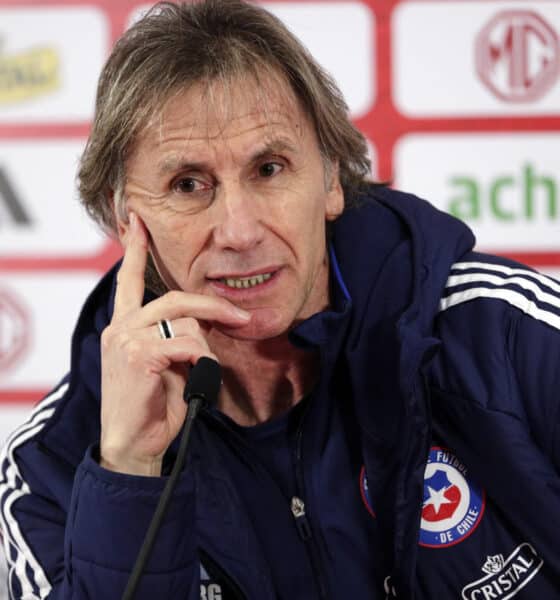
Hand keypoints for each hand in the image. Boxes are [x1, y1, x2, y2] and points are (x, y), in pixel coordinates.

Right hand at [99, 212, 249, 475]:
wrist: (133, 445)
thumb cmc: (153, 406)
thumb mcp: (167, 365)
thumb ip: (177, 338)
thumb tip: (203, 326)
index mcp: (124, 326)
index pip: (128, 280)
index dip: (134, 249)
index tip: (137, 221)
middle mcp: (120, 327)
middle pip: (175, 298)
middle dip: (213, 307)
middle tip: (241, 318)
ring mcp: (124, 340)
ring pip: (184, 324)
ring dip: (203, 350)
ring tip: (198, 375)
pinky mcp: (135, 355)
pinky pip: (183, 345)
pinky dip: (199, 362)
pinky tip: (192, 380)